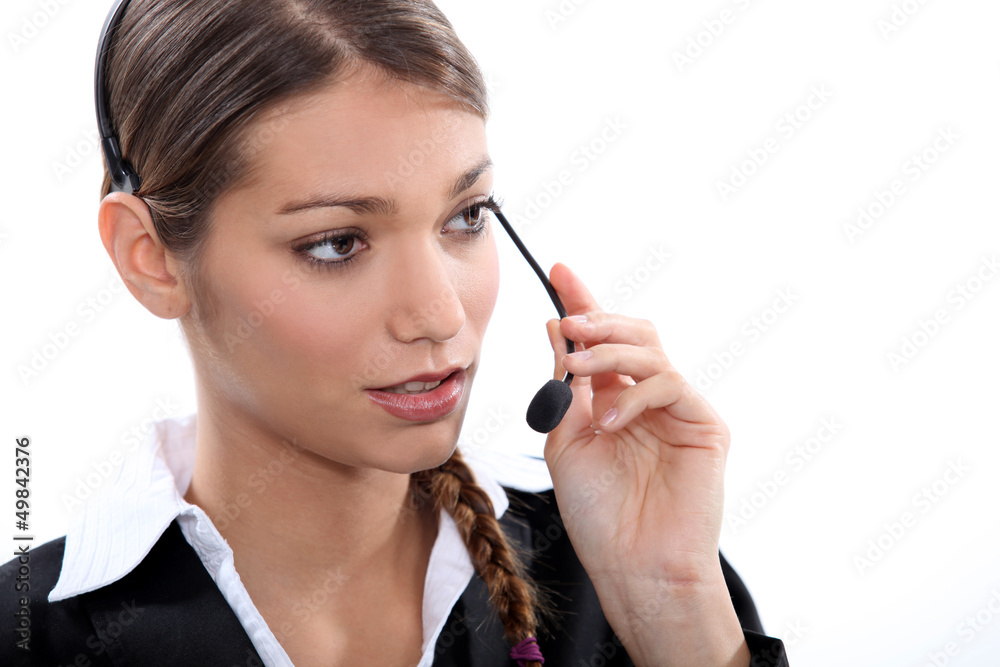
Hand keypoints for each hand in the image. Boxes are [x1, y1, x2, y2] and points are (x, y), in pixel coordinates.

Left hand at [542, 263, 747, 665]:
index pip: (600, 341)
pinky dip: (633, 393)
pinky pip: (670, 383)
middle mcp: (646, 398)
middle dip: (598, 317)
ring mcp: (678, 409)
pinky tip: (609, 419)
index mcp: (612, 400)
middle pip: (633, 331)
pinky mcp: (705, 424)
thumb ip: (564, 388)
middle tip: (569, 322)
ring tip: (577, 369)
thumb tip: (556, 330)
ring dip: (609, 349)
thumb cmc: (598, 514)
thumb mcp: (565, 441)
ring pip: (652, 349)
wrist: (632, 567)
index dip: (582, 302)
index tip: (558, 270)